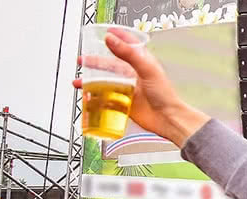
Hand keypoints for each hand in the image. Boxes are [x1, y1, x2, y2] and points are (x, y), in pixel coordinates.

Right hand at [72, 29, 210, 145]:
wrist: (168, 119)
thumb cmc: (164, 94)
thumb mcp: (146, 68)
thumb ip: (128, 53)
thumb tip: (111, 39)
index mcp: (142, 63)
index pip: (128, 45)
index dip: (118, 37)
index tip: (106, 32)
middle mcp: (134, 75)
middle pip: (111, 65)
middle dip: (96, 61)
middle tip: (82, 60)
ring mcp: (128, 89)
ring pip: (106, 82)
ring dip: (92, 81)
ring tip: (78, 81)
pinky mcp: (125, 103)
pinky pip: (107, 99)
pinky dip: (96, 97)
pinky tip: (88, 98)